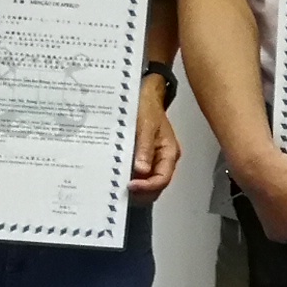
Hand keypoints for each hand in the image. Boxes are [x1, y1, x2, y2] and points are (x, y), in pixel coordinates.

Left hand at [127, 87, 179, 203]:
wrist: (144, 95)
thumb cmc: (147, 108)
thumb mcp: (146, 125)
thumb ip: (144, 148)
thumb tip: (141, 171)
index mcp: (169, 153)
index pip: (162, 179)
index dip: (147, 187)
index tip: (129, 186)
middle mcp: (164, 160)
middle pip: (155, 186)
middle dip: (140, 191)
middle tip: (120, 189)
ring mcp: (154, 160)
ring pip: (147, 182)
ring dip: (134, 186)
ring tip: (117, 184)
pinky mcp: (144, 158)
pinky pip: (138, 174)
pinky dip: (129, 177)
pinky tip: (117, 175)